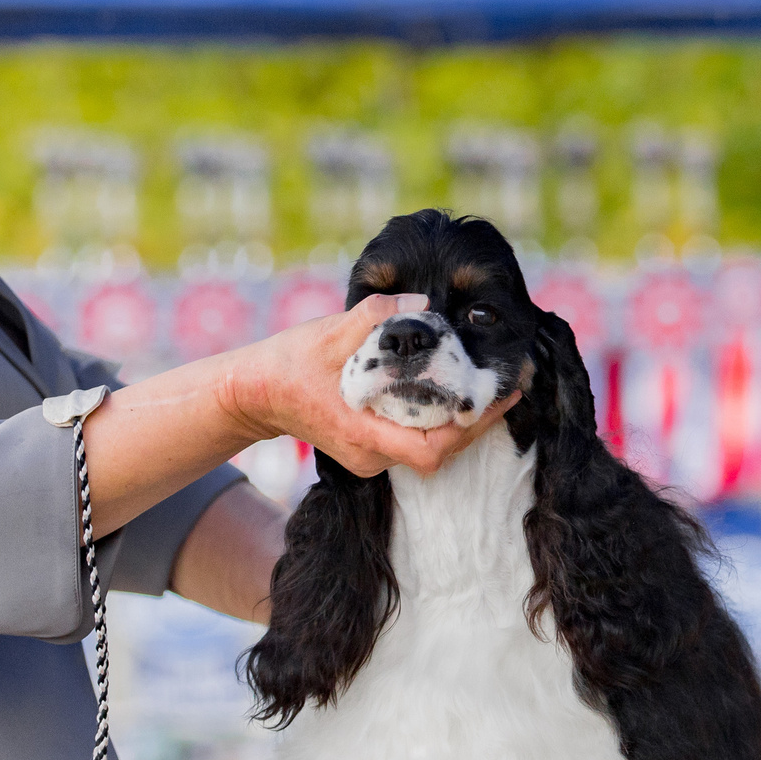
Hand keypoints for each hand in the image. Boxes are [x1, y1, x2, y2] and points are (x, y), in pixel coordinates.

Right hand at [225, 294, 522, 478]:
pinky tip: (452, 391)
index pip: (432, 448)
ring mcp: (369, 456)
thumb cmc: (288, 364)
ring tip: (487, 388)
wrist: (253, 393)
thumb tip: (421, 303)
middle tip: (507, 387)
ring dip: (459, 422)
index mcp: (362, 433)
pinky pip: (415, 439)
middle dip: (476, 423)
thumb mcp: (329, 333)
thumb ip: (375, 317)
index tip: (499, 397)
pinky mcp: (369, 447)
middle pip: (439, 451)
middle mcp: (370, 454)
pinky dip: (438, 419)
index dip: (471, 427)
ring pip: (429, 448)